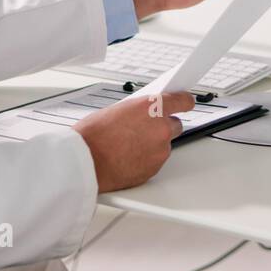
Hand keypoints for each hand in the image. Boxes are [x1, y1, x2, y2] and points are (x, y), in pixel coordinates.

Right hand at [72, 91, 196, 191]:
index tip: (186, 102)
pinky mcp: (154, 169)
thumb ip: (138, 111)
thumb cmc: (92, 136)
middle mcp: (160, 129)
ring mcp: (159, 151)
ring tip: (130, 145)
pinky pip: (156, 160)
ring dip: (153, 144)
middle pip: (175, 124)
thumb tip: (144, 113)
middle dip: (163, 125)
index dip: (184, 101)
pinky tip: (129, 156)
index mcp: (152, 108)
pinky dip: (147, 158)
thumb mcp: (115, 110)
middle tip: (145, 128)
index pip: (182, 101)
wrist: (85, 163)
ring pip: (165, 144)